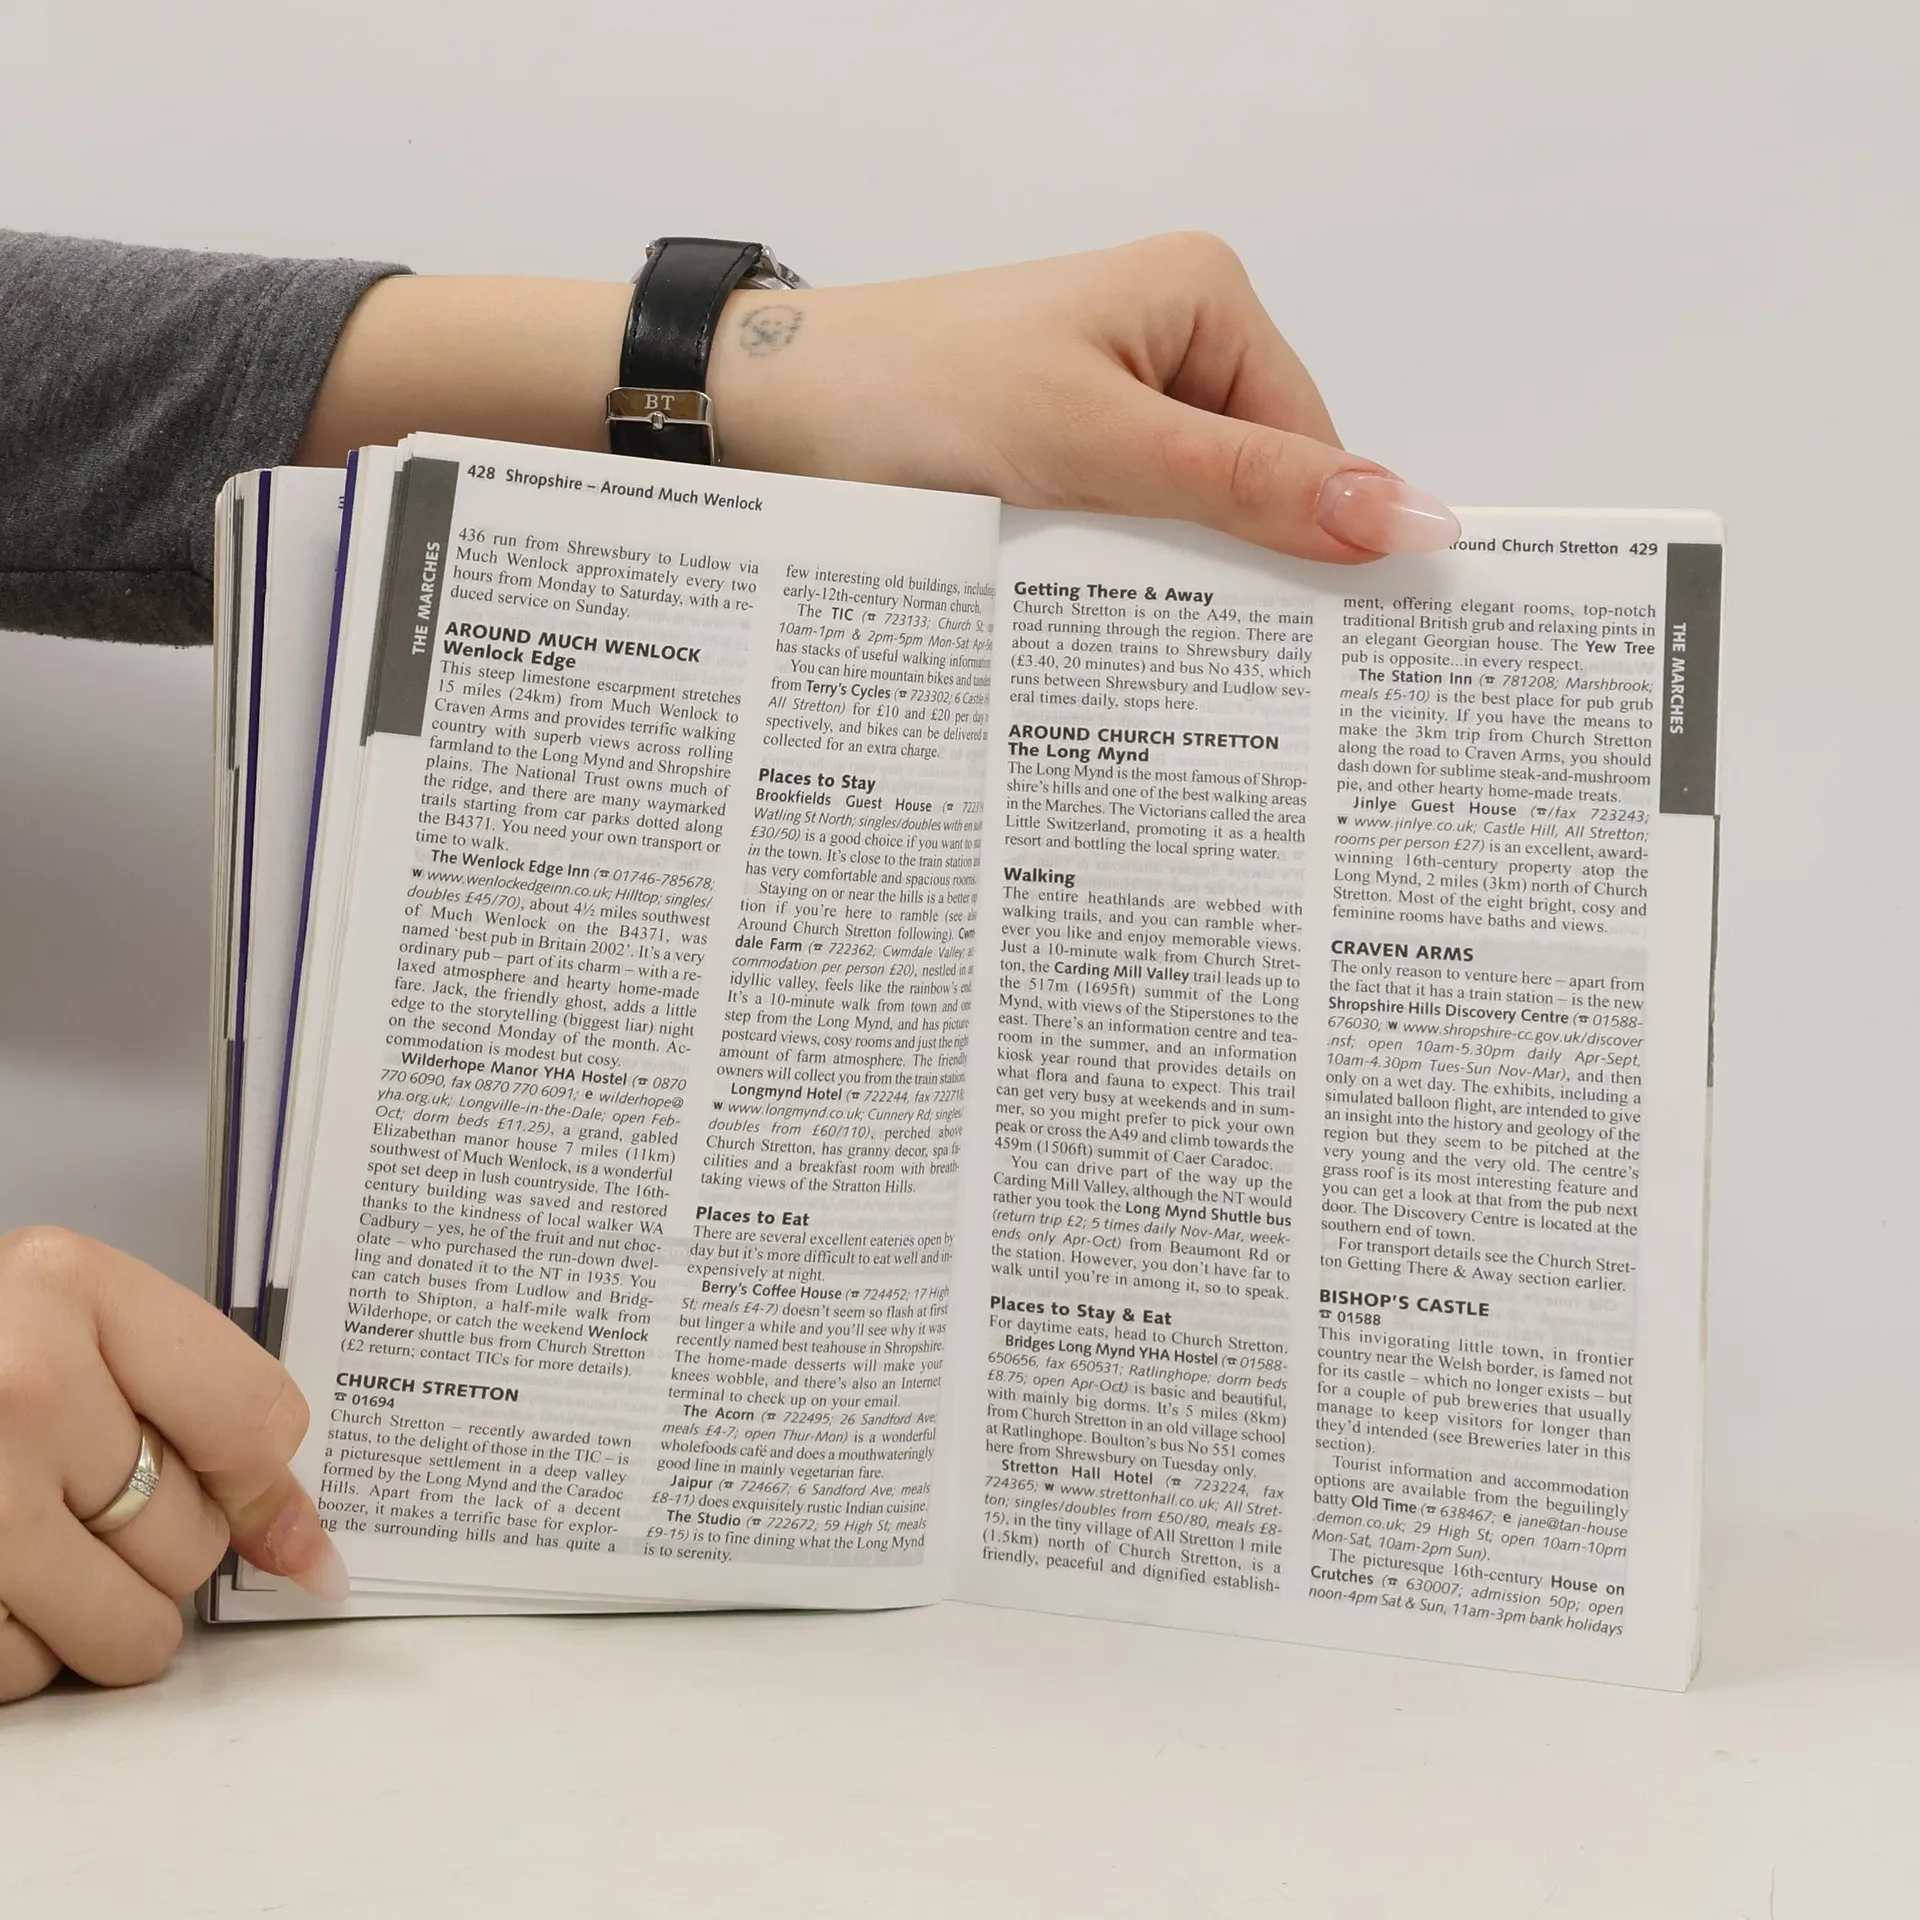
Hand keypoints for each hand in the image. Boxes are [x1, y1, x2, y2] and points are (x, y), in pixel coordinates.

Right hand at [0, 1226, 344, 1702]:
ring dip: (99, 1615)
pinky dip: (19, 1650)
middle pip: (193, 1539)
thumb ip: (204, 1409)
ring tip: (38, 1546)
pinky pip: (24, 1672)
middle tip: (89, 1499)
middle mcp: (18, 1384)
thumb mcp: (70, 1322)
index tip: (274, 1521)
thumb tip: (310, 1553)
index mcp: (70, 1287)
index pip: (256, 1421)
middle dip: (162, 1546)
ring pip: (125, 1630)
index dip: (269, 1486)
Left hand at [300, 232, 1455, 560]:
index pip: (1316, 446)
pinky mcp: (1056, 451)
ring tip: (1138, 646)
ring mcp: (1107, 397)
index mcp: (1204, 297)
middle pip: (1254, 486)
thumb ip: (1252, 488)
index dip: (1319, 549)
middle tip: (1221, 672)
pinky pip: (1123, 530)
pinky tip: (1091, 627)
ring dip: (1166, 586)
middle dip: (1235, 573)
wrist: (760, 413)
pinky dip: (1112, 582)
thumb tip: (1410, 515)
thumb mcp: (1100, 449)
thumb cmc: (912, 398)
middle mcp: (1166, 338)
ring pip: (1186, 521)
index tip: (1318, 659)